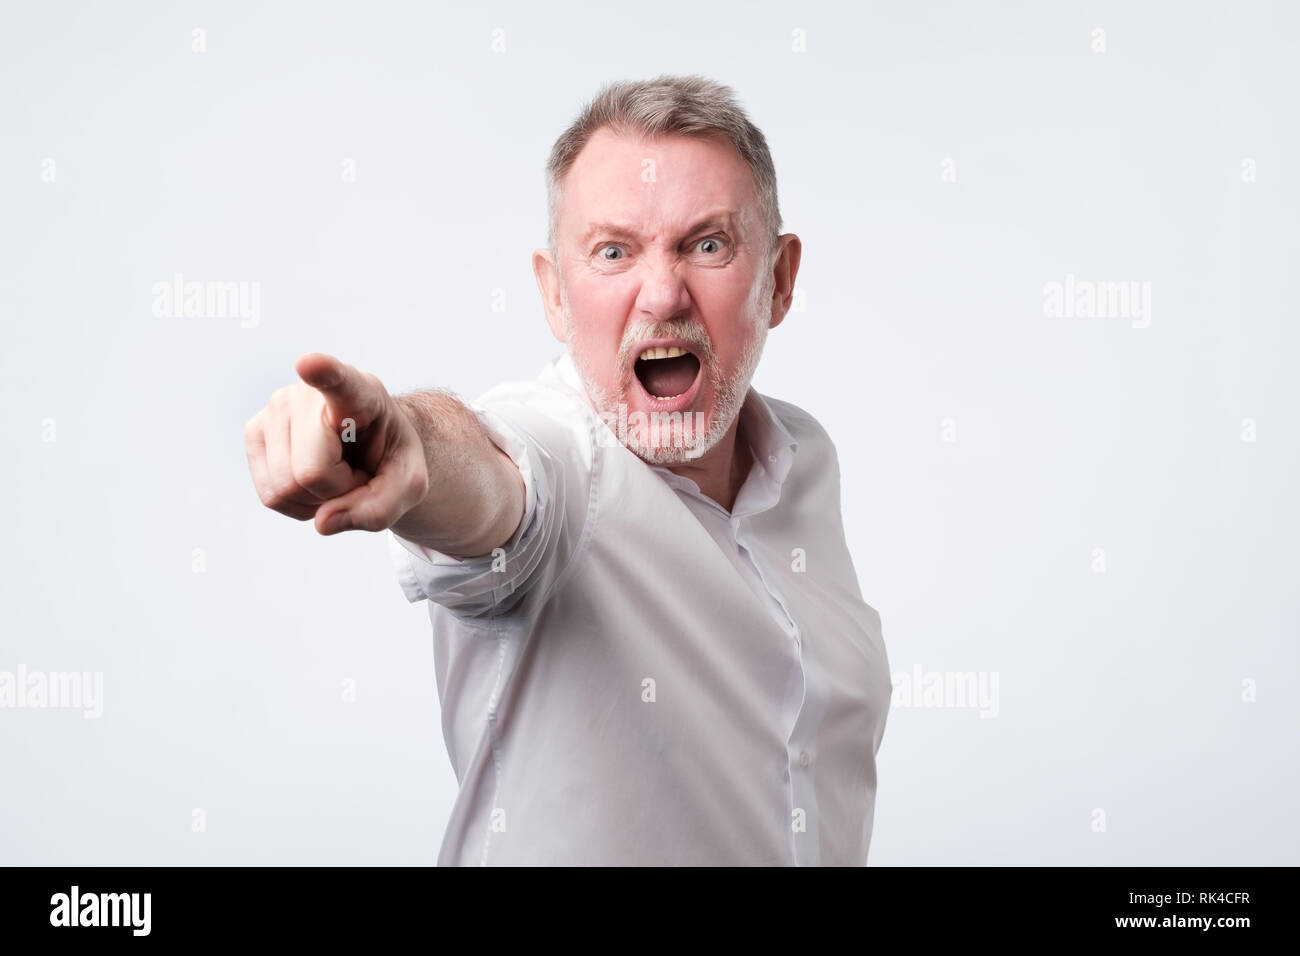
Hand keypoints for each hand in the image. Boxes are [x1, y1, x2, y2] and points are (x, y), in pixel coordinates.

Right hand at [243, 353, 430, 534]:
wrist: (372, 447)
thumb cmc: (390, 457)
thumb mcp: (408, 486)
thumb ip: (381, 508)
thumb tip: (323, 523)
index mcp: (359, 392)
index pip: (338, 380)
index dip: (323, 372)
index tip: (309, 364)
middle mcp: (308, 394)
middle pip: (311, 472)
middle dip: (339, 491)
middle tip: (357, 473)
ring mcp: (274, 409)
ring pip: (285, 488)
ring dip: (317, 499)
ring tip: (336, 473)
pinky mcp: (254, 431)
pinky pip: (270, 495)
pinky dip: (297, 503)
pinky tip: (314, 481)